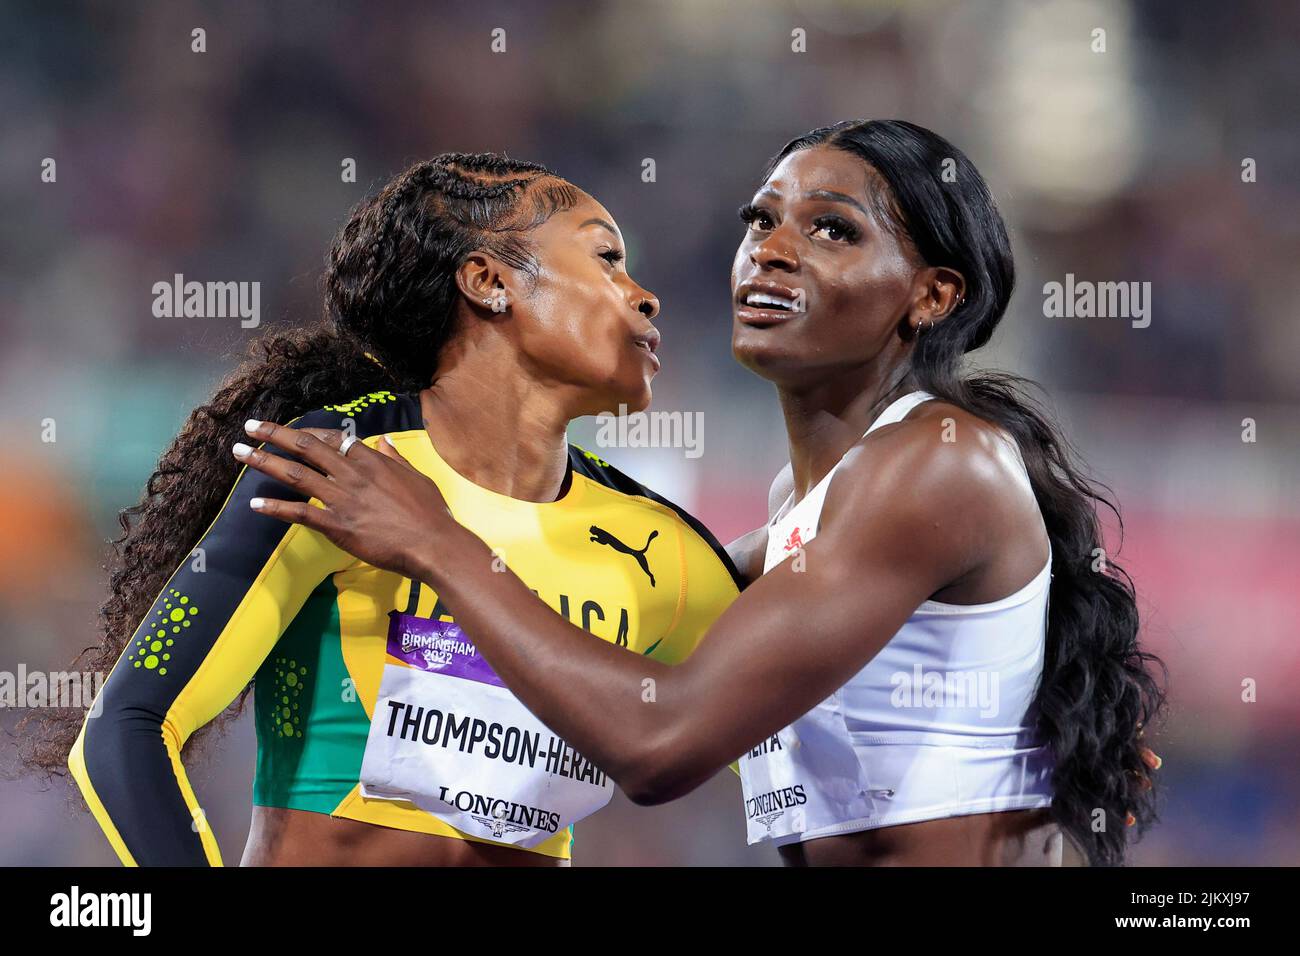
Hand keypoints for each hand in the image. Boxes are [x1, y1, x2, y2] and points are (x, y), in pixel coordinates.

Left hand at [232, 420, 456, 580]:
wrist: (433, 544)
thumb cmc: (430, 513)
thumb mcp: (416, 477)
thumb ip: (396, 458)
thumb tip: (385, 441)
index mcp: (371, 461)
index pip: (332, 438)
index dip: (306, 432)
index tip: (289, 429)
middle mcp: (352, 474)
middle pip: (306, 447)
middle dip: (275, 435)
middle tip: (251, 427)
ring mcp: (342, 499)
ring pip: (295, 474)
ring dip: (264, 462)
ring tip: (241, 453)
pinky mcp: (337, 525)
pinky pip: (300, 513)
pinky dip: (276, 507)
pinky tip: (256, 504)